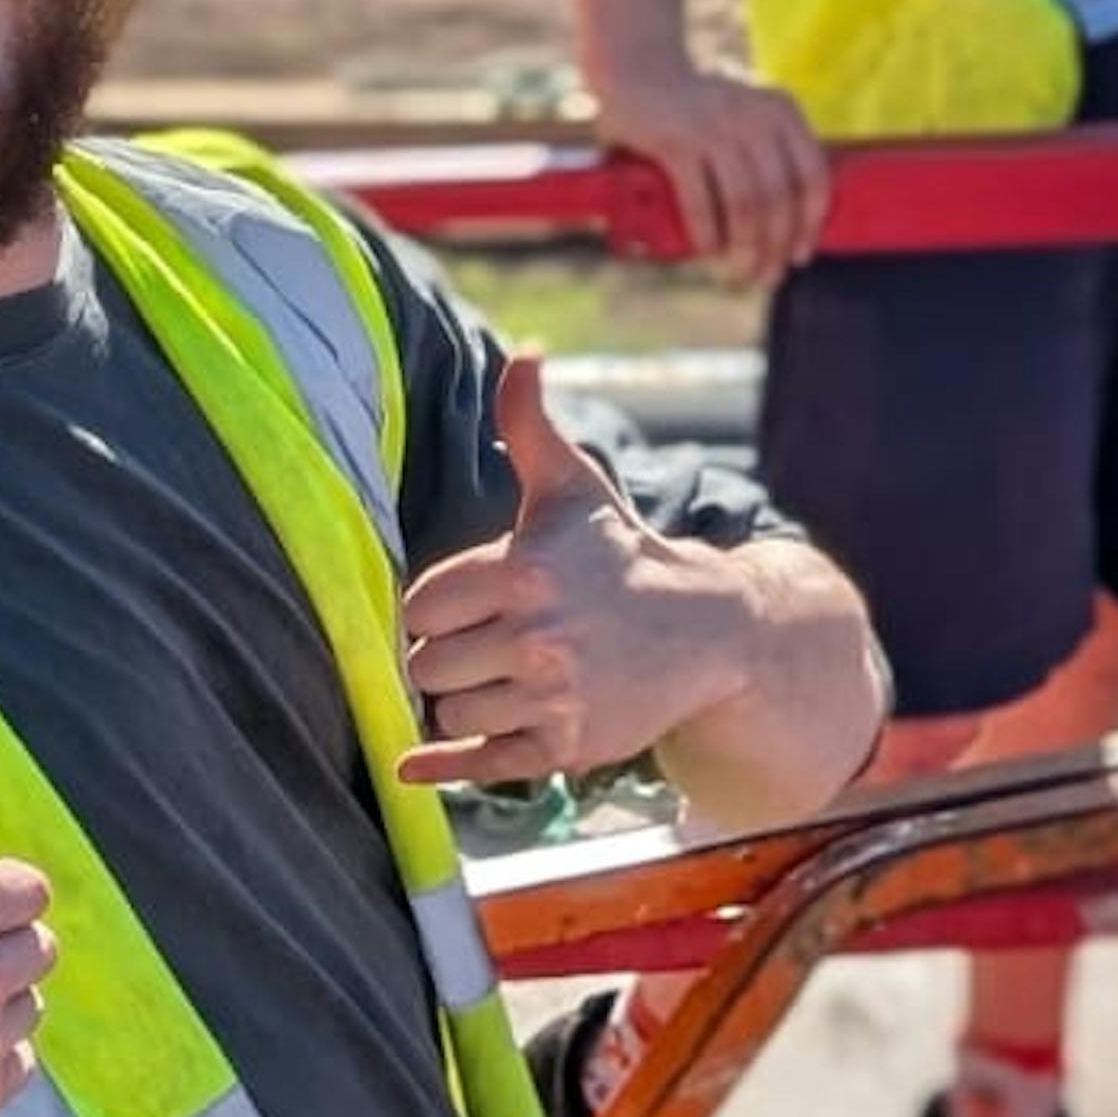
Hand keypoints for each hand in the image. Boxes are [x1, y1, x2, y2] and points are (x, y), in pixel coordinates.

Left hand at [396, 355, 746, 793]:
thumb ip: (530, 422)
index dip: (434, 605)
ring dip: (457, 698)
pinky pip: (478, 764)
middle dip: (440, 653)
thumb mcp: (573, 485)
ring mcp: (550, 698)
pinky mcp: (563, 748)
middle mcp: (536, 637)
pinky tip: (414, 762)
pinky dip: (441, 765)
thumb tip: (524, 350)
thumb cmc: (619, 551)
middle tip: (473, 641)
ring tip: (491, 676)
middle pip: (426, 663)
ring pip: (449, 711)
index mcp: (524, 570)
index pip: (424, 604)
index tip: (460, 602)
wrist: (703, 628)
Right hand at [592, 54, 831, 279]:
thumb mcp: (746, 117)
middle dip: (775, 247)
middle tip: (765, 277)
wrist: (637, 72)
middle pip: (779, 197)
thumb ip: (771, 153)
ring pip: (745, 205)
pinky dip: (707, 234)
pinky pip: (701, 201)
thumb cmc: (698, 109)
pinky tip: (707, 251)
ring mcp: (715, 126)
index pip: (813, 174)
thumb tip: (794, 225)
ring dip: (744, 249)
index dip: (809, 223)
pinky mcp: (676, 141)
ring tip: (738, 273)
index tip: (800, 256)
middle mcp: (754, 115)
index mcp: (781, 110)